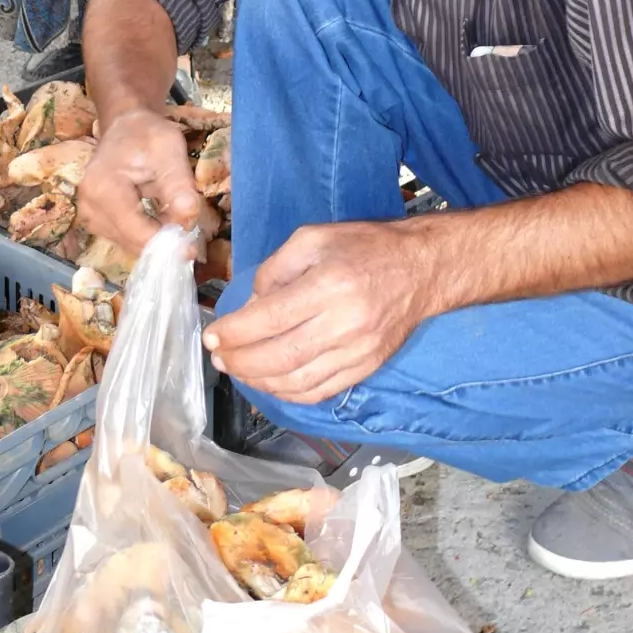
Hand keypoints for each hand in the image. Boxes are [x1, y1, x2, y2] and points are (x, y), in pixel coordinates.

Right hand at [76, 109, 200, 256]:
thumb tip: (189, 218)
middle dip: (162, 242)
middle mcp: (89, 206)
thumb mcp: (169, 151)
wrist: (126, 126)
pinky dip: (144, 234)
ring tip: (174, 218)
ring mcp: (88, 215)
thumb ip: (178, 185)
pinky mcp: (94, 220)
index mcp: (104, 188)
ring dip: (154, 239)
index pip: (136, 231)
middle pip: (131, 242)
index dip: (166, 243)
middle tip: (189, 232)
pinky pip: (124, 238)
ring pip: (128, 244)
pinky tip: (159, 219)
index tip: (192, 248)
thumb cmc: (148, 135)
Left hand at [203, 222, 437, 403]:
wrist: (421, 269)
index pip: (270, 319)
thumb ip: (275, 269)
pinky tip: (270, 383)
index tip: (211, 337)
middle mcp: (345, 323)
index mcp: (329, 285)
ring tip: (237, 370)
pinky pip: (320, 391)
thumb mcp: (313, 238)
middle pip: (280, 356)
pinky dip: (289, 393)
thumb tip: (250, 305)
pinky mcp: (366, 368)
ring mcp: (358, 351)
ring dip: (259, 382)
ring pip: (298, 381)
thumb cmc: (365, 247)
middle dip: (240, 362)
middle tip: (218, 358)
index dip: (235, 333)